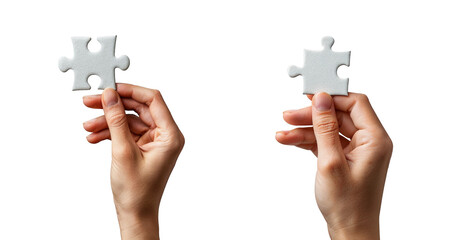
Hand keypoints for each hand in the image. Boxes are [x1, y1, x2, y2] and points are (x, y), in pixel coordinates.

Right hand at [83, 83, 184, 239]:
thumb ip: (116, 121)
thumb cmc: (136, 190)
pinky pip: (125, 132)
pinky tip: (93, 137)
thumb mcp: (123, 152)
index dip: (131, 90)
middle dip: (113, 106)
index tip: (109, 87)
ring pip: (128, 120)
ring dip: (106, 122)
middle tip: (89, 102)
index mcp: (170, 135)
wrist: (135, 214)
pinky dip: (109, 133)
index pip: (153, 100)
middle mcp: (164, 135)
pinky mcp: (142, 146)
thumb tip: (110, 95)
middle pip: (138, 108)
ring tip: (87, 127)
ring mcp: (153, 141)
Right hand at [276, 92, 391, 239]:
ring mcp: (355, 150)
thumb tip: (321, 99)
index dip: (332, 97)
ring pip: (328, 129)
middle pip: (337, 116)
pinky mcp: (343, 158)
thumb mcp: (331, 162)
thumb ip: (325, 127)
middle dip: (311, 116)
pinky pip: (324, 141)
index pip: (356, 104)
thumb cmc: (347, 204)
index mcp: (375, 140)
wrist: (349, 231)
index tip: (309, 95)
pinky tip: (289, 140)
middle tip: (288, 115)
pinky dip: (307, 141)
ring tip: (283, 133)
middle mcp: (368, 142)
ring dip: (304, 130)